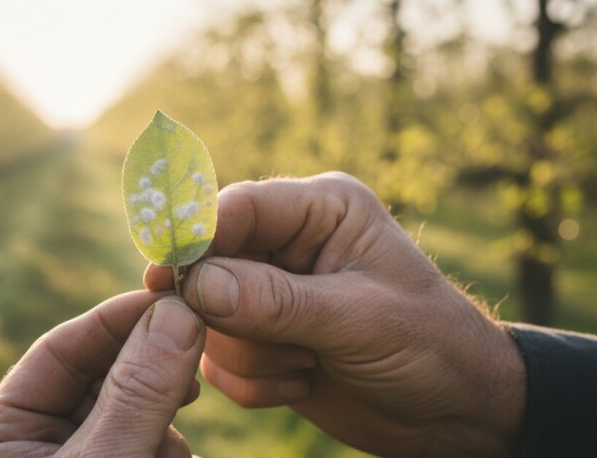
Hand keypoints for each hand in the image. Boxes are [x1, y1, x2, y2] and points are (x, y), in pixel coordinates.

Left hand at [0, 292, 204, 457]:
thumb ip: (135, 394)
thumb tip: (176, 313)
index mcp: (2, 432)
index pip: (59, 350)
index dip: (116, 319)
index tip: (171, 299)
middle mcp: (38, 443)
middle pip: (102, 377)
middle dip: (150, 367)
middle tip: (193, 356)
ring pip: (131, 412)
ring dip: (164, 414)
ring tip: (176, 433)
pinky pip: (145, 444)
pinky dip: (167, 445)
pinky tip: (175, 457)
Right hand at [145, 173, 525, 457]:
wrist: (455, 413)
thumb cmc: (430, 347)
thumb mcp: (359, 320)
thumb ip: (276, 301)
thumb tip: (197, 284)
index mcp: (320, 211)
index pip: (238, 208)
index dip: (197, 237)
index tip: (165, 275)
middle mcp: (288, 245)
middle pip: (211, 264)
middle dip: (232, 312)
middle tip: (273, 340)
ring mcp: (271, 295)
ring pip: (210, 318)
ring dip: (254, 354)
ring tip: (311, 363)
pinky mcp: (262, 341)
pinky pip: (219, 359)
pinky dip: (253, 382)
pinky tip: (305, 382)